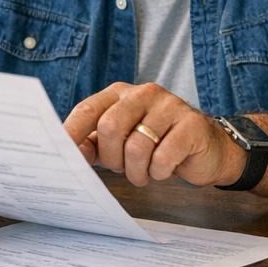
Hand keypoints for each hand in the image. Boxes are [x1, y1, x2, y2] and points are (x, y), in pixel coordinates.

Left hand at [65, 82, 245, 186]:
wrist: (207, 149)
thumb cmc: (158, 145)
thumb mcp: (121, 143)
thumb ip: (94, 144)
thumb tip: (70, 155)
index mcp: (121, 94)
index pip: (88, 109)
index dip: (72, 132)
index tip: (61, 153)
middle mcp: (145, 93)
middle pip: (110, 127)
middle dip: (112, 159)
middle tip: (122, 169)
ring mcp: (170, 106)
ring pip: (136, 146)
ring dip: (137, 171)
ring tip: (145, 173)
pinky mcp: (191, 125)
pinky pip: (163, 157)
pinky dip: (159, 172)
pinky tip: (164, 169)